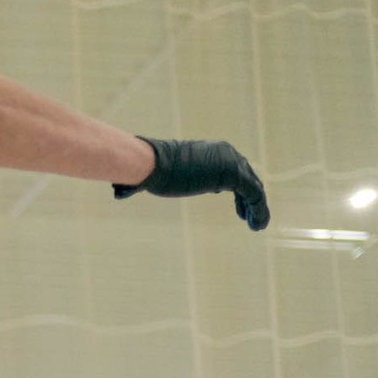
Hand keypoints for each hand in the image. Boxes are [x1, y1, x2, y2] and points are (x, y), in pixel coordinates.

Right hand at [113, 137, 268, 230]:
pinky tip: (258, 226)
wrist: (150, 164)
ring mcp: (232, 163)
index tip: (239, 208)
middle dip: (250, 199)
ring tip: (257, 226)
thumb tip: (119, 191)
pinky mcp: (233, 175)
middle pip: (247, 176)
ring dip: (257, 208)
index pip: (234, 169)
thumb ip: (147, 182)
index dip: (239, 189)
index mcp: (212, 151)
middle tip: (249, 218)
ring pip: (254, 187)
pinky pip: (254, 195)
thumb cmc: (146, 169)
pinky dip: (259, 210)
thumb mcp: (152, 176)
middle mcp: (226, 153)